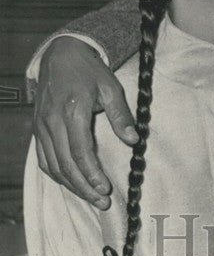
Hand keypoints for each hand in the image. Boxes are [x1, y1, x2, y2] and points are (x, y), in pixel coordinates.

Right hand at [33, 37, 136, 208]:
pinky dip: (56, 175)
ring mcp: (42, 126)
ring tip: (91, 197)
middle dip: (84, 186)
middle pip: (66, 164)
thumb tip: (133, 139)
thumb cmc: (89, 71)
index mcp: (73, 110)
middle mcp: (54, 121)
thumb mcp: (110, 87)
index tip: (106, 188)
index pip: (80, 152)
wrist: (61, 54)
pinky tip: (71, 183)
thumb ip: (121, 114)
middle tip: (102, 201)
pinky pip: (44, 159)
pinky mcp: (38, 129)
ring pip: (53, 165)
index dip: (92, 174)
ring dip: (72, 185)